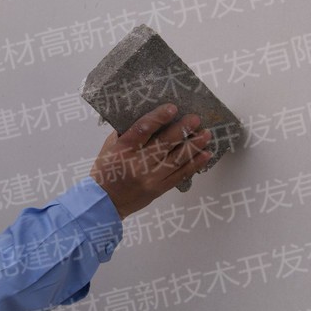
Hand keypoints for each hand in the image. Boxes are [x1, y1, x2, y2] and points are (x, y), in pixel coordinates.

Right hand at [89, 104, 211, 219]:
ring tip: (206, 135)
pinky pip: (180, 176)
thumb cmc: (106, 171)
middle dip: (183, 130)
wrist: (104, 202)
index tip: (172, 108)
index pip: (142, 129)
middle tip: (196, 119)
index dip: (158, 118)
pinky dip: (194, 165)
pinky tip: (205, 155)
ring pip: (176, 160)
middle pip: (164, 144)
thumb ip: (127, 133)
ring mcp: (150, 178)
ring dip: (194, 146)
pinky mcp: (159, 189)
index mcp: (123, 149)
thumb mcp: (109, 147)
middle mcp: (138, 163)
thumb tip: (149, 117)